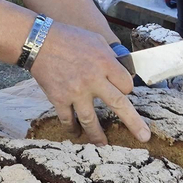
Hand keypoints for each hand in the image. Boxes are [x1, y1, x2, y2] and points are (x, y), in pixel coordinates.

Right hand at [28, 21, 150, 144]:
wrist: (38, 41)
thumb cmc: (68, 37)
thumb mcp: (96, 40)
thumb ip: (109, 57)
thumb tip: (120, 69)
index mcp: (105, 63)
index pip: (126, 84)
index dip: (127, 89)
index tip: (123, 90)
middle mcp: (93, 79)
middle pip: (119, 104)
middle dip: (133, 123)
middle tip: (144, 136)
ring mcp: (75, 91)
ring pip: (91, 120)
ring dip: (97, 135)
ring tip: (103, 145)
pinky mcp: (59, 98)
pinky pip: (67, 119)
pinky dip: (71, 128)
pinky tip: (75, 134)